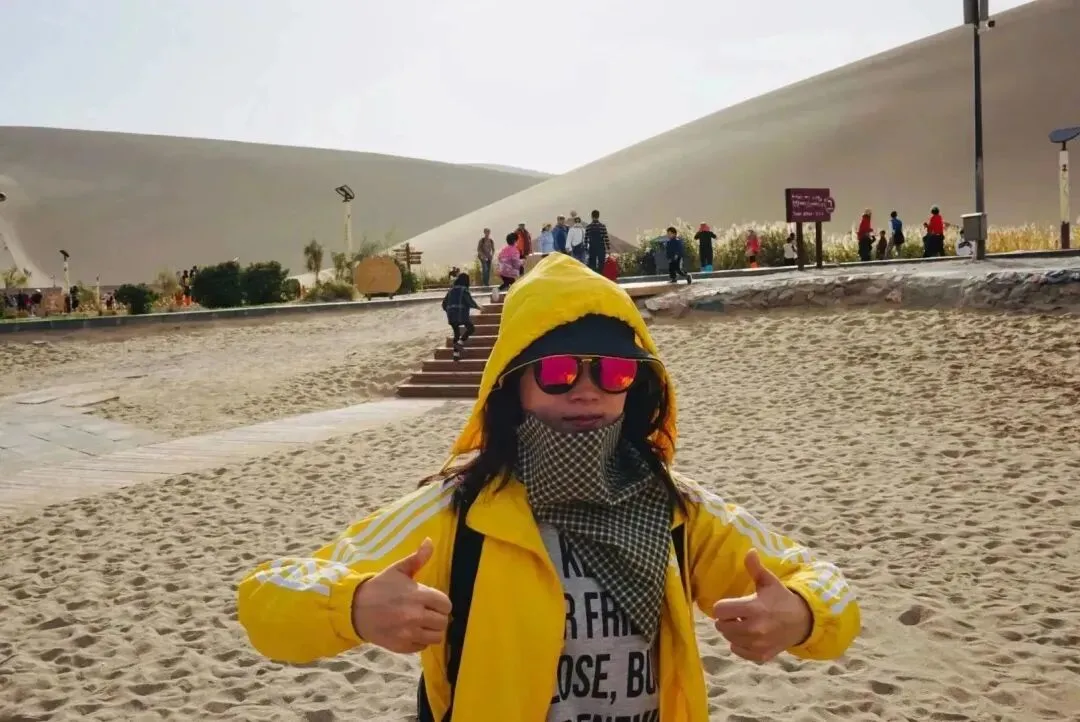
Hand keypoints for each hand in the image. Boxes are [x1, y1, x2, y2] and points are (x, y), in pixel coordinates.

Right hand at [351, 538, 451, 653]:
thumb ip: (417, 558)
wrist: (355, 609)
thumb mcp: (398, 570)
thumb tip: (430, 541)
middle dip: (438, 616)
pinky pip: (422, 647)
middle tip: (428, 612)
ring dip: (432, 630)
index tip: (434, 602)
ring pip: (436, 637)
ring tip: (423, 623)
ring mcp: (409, 633)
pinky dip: (420, 640)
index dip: (442, 603)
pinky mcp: (402, 646)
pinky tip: (411, 631)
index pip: (446, 605)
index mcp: (418, 595)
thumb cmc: (380, 587)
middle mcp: (415, 616)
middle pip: (443, 622)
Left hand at [712, 549, 812, 662]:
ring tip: (744, 624)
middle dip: (726, 619)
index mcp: (754, 608)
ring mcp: (758, 644)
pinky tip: (748, 636)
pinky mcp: (761, 656)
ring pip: (729, 639)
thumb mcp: (769, 581)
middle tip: (737, 614)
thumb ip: (755, 568)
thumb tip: (750, 550)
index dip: (722, 606)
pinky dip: (739, 645)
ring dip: (732, 632)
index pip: (719, 610)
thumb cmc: (781, 599)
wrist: (801, 622)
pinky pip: (737, 651)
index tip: (730, 604)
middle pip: (721, 626)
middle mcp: (755, 629)